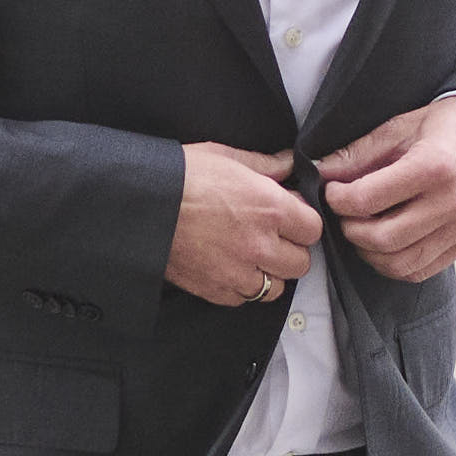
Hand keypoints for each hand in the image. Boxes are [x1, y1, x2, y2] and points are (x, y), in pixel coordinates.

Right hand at [167, 142, 319, 306]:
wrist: (142, 205)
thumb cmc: (180, 177)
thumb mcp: (226, 156)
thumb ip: (265, 165)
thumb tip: (286, 163)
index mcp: (270, 209)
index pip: (313, 229)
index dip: (302, 222)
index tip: (289, 217)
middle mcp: (261, 245)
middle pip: (300, 263)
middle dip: (290, 250)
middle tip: (271, 237)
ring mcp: (239, 272)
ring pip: (276, 287)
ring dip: (269, 273)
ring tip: (251, 256)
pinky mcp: (216, 290)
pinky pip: (244, 298)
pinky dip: (241, 287)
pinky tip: (229, 267)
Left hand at [317, 96, 455, 282]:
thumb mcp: (406, 125)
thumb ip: (362, 152)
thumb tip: (321, 170)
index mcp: (433, 166)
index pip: (368, 198)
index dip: (338, 199)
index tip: (332, 191)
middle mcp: (451, 203)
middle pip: (381, 237)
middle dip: (350, 229)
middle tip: (343, 214)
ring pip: (400, 262)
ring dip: (369, 252)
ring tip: (362, 230)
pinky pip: (421, 270)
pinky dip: (394, 265)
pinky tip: (385, 245)